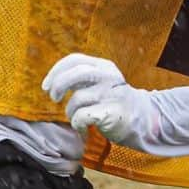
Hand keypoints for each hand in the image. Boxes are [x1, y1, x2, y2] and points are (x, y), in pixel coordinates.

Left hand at [42, 53, 156, 146]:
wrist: (142, 118)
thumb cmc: (113, 101)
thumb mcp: (101, 81)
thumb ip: (82, 77)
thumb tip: (52, 81)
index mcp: (104, 66)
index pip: (75, 59)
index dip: (56, 71)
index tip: (46, 86)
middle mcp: (109, 76)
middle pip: (76, 73)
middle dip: (58, 85)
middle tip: (54, 98)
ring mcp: (111, 94)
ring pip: (77, 99)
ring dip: (69, 111)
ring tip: (76, 118)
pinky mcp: (111, 112)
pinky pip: (82, 116)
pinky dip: (77, 124)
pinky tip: (83, 128)